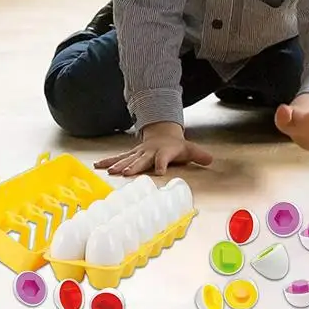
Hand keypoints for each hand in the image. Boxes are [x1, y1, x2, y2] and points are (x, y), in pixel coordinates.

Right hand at [93, 122, 212, 176]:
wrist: (163, 134)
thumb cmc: (176, 146)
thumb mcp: (189, 149)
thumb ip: (199, 155)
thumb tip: (211, 159)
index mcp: (164, 152)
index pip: (164, 158)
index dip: (163, 164)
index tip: (161, 172)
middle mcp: (149, 152)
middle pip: (142, 160)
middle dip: (134, 166)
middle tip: (126, 173)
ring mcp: (138, 153)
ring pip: (127, 159)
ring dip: (118, 165)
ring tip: (109, 171)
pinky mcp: (130, 155)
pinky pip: (118, 158)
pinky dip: (108, 161)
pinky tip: (97, 166)